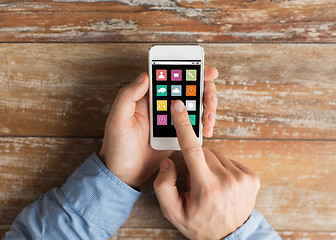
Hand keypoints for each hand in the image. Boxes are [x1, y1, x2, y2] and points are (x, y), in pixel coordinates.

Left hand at [99, 66, 217, 187]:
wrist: (125, 174)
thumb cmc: (116, 147)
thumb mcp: (117, 121)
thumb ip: (128, 96)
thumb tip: (145, 76)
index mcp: (146, 97)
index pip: (169, 77)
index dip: (189, 71)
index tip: (205, 71)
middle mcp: (160, 105)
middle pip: (188, 89)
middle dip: (204, 91)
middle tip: (209, 100)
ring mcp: (170, 119)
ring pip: (195, 105)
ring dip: (207, 108)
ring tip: (208, 119)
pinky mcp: (177, 133)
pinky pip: (194, 124)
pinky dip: (203, 124)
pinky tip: (206, 129)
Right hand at [153, 100, 259, 238]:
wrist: (231, 237)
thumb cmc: (200, 224)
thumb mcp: (173, 212)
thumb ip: (164, 186)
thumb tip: (169, 161)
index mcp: (207, 187)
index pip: (192, 149)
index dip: (184, 126)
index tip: (179, 107)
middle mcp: (227, 180)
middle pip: (204, 152)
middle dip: (196, 160)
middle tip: (196, 180)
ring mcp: (243, 177)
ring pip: (217, 155)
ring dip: (209, 164)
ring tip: (210, 184)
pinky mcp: (252, 177)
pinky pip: (229, 160)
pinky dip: (222, 167)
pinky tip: (221, 183)